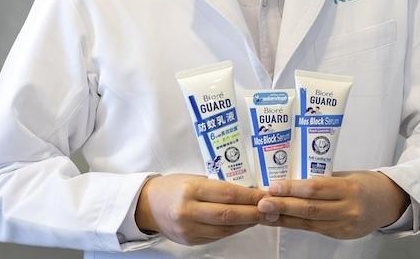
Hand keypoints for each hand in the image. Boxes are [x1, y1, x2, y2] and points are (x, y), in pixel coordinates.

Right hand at [134, 174, 266, 245]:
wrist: (148, 205)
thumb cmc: (174, 186)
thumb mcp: (193, 178)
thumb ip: (217, 186)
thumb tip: (247, 191)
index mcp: (191, 189)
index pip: (227, 194)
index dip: (249, 196)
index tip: (266, 194)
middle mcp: (189, 210)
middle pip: (228, 214)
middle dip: (253, 213)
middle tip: (272, 210)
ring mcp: (189, 228)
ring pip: (225, 229)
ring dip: (246, 224)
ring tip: (262, 217)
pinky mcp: (190, 240)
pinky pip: (217, 236)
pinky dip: (233, 230)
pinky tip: (243, 224)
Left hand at [256, 171, 409, 238]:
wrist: (390, 202)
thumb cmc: (366, 182)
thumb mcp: (347, 175)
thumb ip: (323, 179)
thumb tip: (292, 181)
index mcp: (350, 188)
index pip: (316, 188)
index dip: (293, 189)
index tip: (273, 186)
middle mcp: (348, 208)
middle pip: (310, 209)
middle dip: (283, 206)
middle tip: (262, 203)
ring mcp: (345, 225)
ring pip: (309, 222)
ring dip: (285, 219)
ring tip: (265, 214)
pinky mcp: (342, 235)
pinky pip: (315, 229)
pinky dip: (296, 225)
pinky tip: (281, 221)